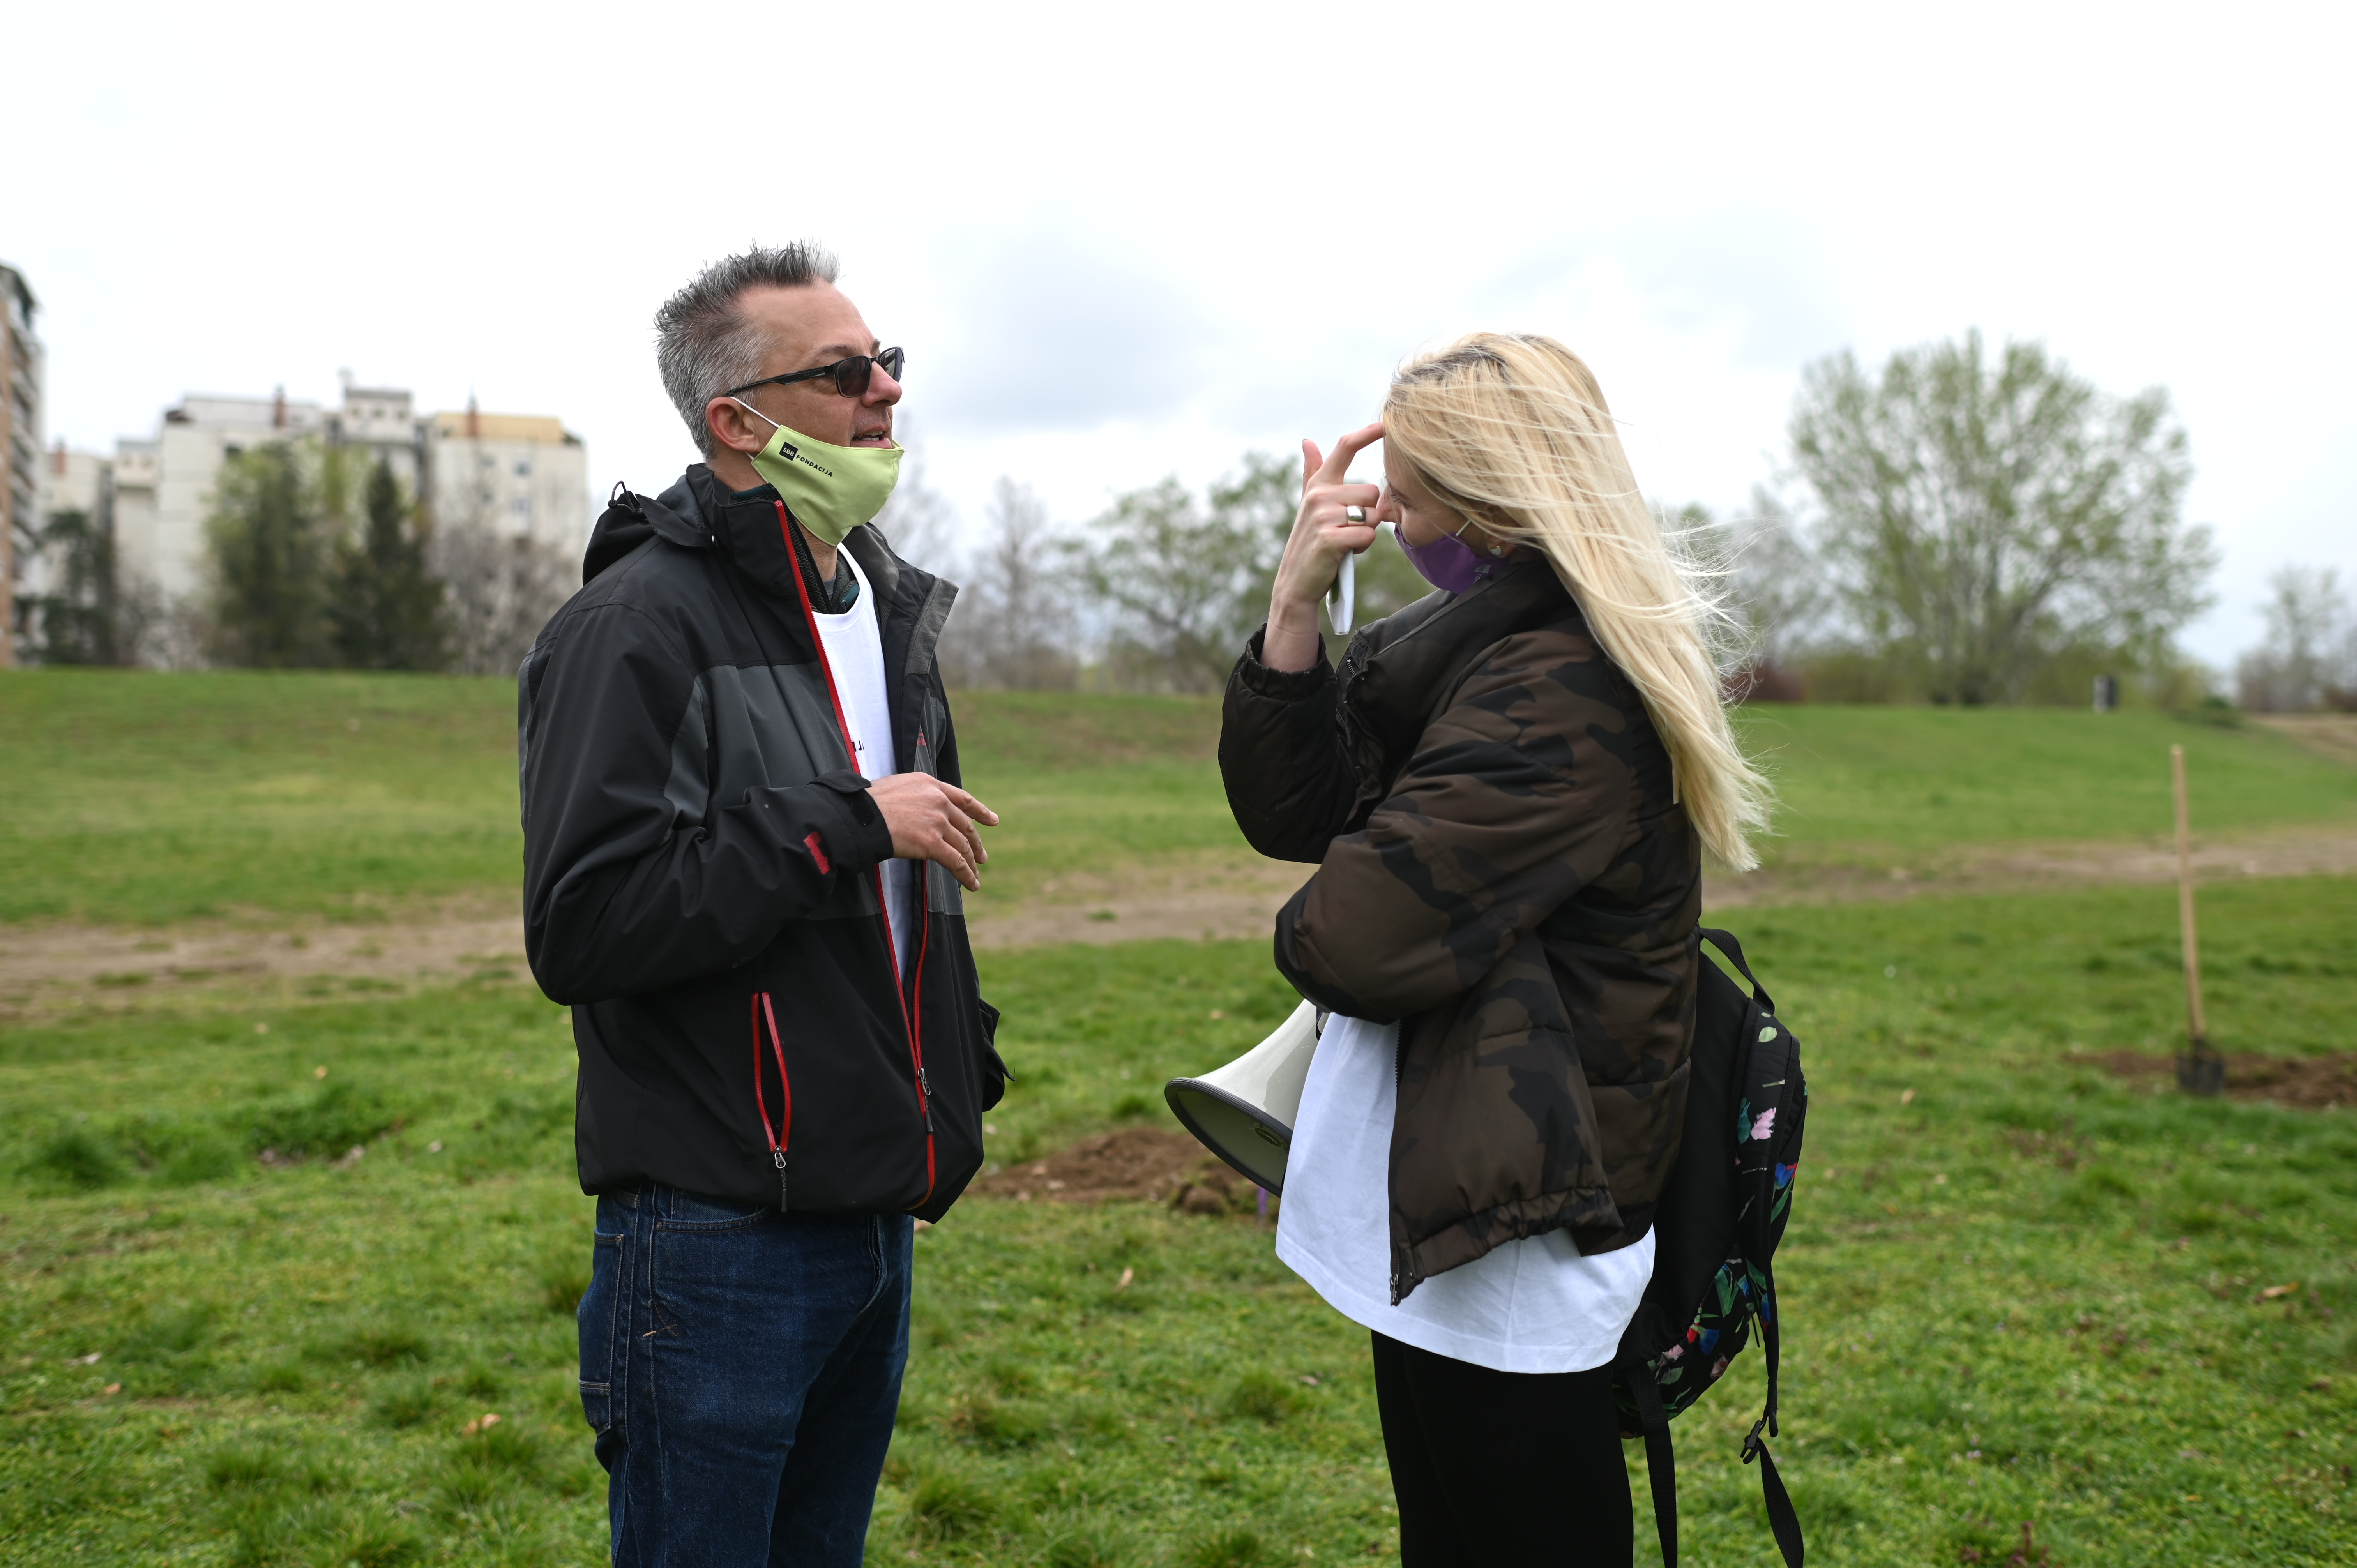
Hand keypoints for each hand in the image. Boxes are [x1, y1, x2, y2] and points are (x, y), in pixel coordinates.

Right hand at [867, 774, 998, 891]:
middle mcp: (938, 801)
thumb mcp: (897, 787)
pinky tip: (972, 884)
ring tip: (976, 874)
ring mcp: (937, 822)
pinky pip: (955, 861)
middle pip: (965, 825)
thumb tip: (915, 807)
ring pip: (962, 846)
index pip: (962, 799)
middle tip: (981, 856)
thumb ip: (914, 796)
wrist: (860, 815)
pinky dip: (966, 875)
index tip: (992, 820)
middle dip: (976, 843)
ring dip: (971, 863)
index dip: (980, 811)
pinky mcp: (932, 843)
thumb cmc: (868, 803)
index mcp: (930, 785)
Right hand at [1262, 420, 1383, 672]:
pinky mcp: (1331, 539)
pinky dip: (1363, 547)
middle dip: (1368, 513)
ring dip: (1366, 531)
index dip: (1365, 434)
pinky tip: (1346, 552)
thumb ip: (1312, 471)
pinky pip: (1367, 535)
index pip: (1343, 448)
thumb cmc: (1311, 541)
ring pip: (1372, 514)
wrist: (1297, 581)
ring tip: (1346, 541)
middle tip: (1348, 529)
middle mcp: (1319, 495)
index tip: (1384, 425)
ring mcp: (1323, 516)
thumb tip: (1308, 441)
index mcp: (1319, 485)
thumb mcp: (1310, 503)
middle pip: (1371, 491)